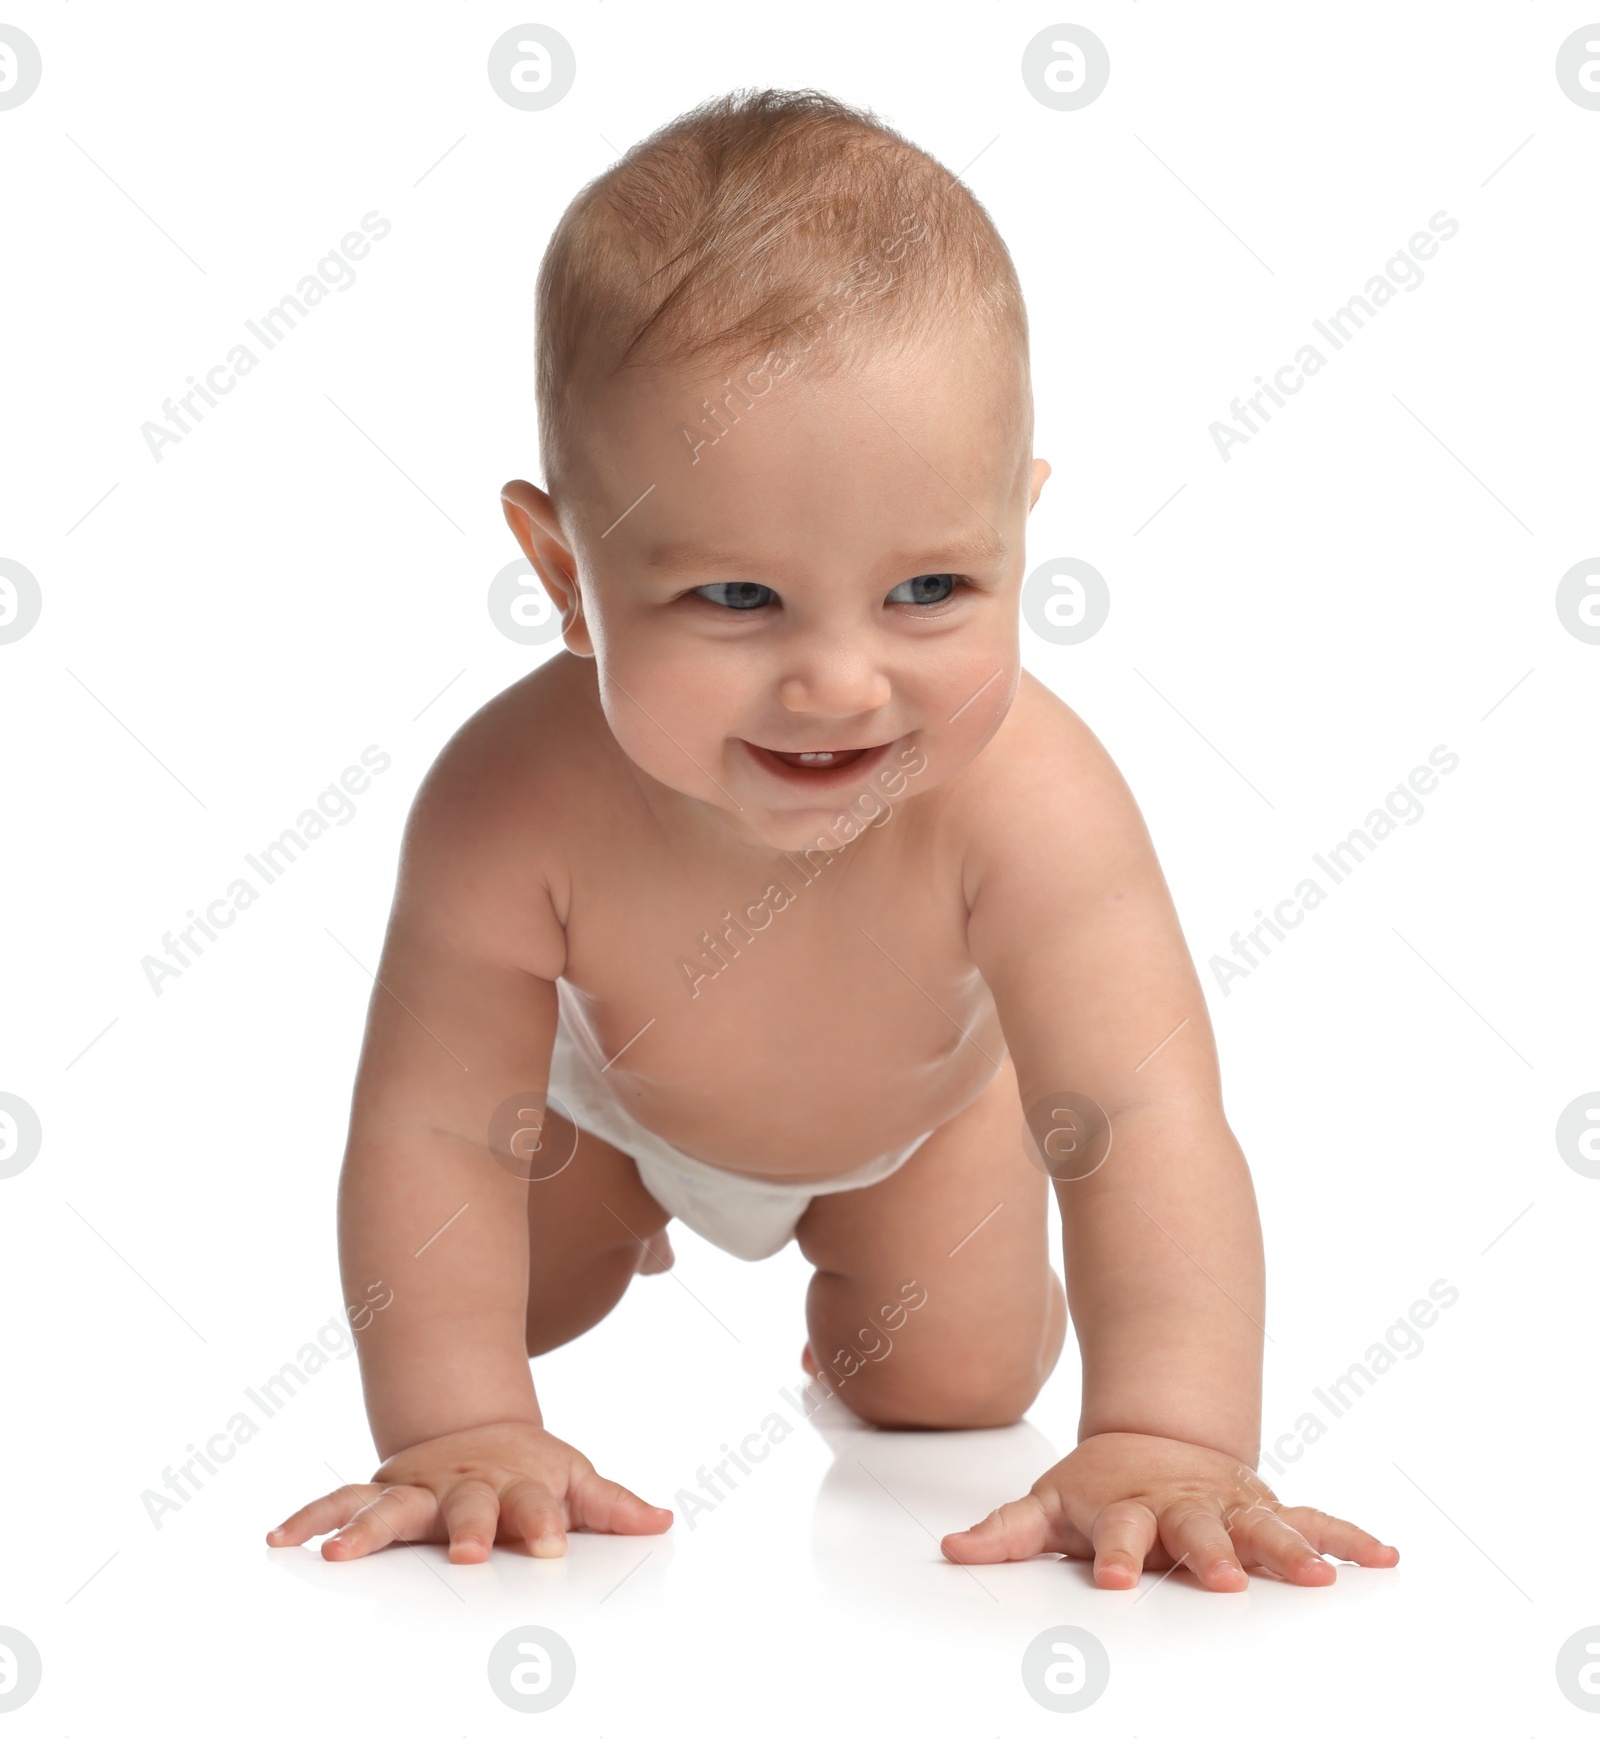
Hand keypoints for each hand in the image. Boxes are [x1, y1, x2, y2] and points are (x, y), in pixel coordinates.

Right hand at [266, 1420, 673, 1562]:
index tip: (553, 1544)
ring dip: (366, 1527)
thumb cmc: (530, 1467)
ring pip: (390, 1503)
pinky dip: (311, 1517)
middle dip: (467, 1527)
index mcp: (517, 1484)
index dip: (546, 1522)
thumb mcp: (576, 1478)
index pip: (536, 1505)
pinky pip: (341, 1501)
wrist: (479, 1427)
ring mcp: (419, 1486)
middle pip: (466, 1506)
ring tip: (339, 1554)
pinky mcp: (382, 1490)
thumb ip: (613, 1507)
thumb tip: (664, 1523)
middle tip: (465, 1551)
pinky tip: (281, 1538)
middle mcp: (464, 1486)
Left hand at [940, 1431, 1398, 1590]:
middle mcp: (1184, 1506)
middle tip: (1224, 1581)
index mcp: (1129, 1509)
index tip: (1110, 1580)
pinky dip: (1348, 1536)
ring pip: (1262, 1524)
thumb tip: (950, 1552)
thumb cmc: (1103, 1484)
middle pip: (1197, 1530)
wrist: (1154, 1438)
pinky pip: (1312, 1520)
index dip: (1112, 1556)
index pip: (1117, 1533)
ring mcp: (1229, 1504)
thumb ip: (1005, 1534)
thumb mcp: (1048, 1504)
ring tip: (1320, 1575)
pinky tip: (1384, 1556)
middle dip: (1211, 1554)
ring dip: (1290, 1549)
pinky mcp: (1265, 1506)